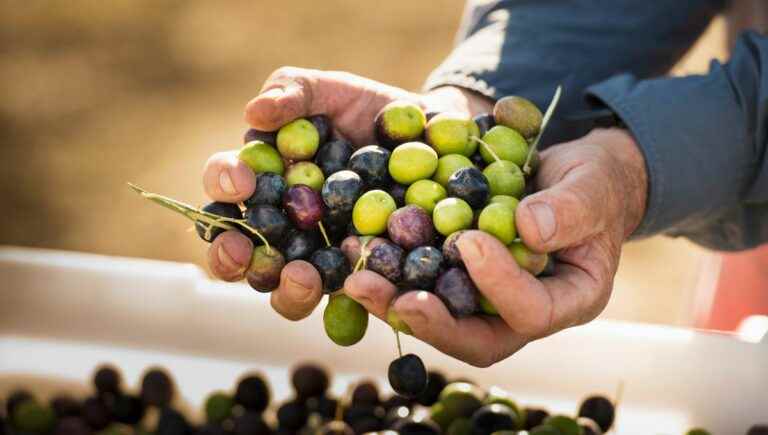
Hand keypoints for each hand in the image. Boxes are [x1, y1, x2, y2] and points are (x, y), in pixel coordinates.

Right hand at [201, 66, 491, 319]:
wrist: (429, 134)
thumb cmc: (368, 109)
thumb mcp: (330, 90)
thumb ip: (293, 91)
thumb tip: (254, 112)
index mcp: (262, 181)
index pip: (224, 187)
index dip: (223, 184)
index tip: (243, 181)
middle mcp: (280, 227)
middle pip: (238, 254)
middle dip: (230, 256)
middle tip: (244, 251)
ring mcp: (319, 258)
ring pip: (284, 292)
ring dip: (286, 290)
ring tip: (304, 276)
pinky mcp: (361, 279)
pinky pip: (349, 304)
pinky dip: (348, 303)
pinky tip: (358, 292)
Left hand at [345, 128, 647, 366]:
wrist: (570, 179)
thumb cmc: (593, 183)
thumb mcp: (594, 186)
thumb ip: (571, 207)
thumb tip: (527, 229)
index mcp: (569, 300)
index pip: (533, 312)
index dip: (500, 284)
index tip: (470, 240)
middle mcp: (522, 312)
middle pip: (475, 338)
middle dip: (430, 321)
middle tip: (391, 297)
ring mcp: (487, 301)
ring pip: (440, 318)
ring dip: (395, 303)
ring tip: (357, 278)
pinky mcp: (458, 279)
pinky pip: (423, 285)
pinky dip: (391, 272)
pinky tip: (359, 249)